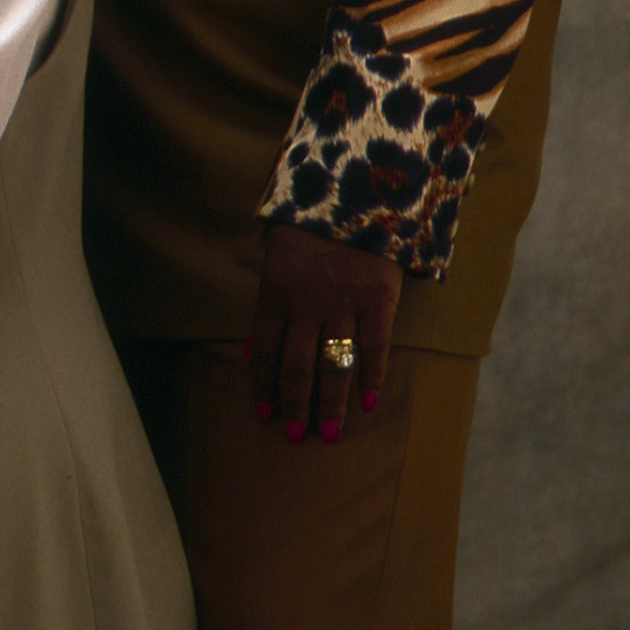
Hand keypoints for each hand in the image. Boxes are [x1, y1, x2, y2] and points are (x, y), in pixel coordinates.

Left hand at [246, 221, 403, 440]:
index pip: (263, 352)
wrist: (352, 193)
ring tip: (326, 432)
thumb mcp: (276, 260)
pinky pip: (374, 348)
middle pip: (296, 368)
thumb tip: (253, 350)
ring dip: (329, 404)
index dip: (263, 387)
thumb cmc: (307, 230)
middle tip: (295, 436)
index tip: (264, 415)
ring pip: (332, 366)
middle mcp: (305, 306)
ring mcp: (342, 305)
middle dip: (294, 406)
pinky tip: (370, 403)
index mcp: (274, 295)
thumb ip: (269, 304)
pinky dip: (372, 378)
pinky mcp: (377, 301)